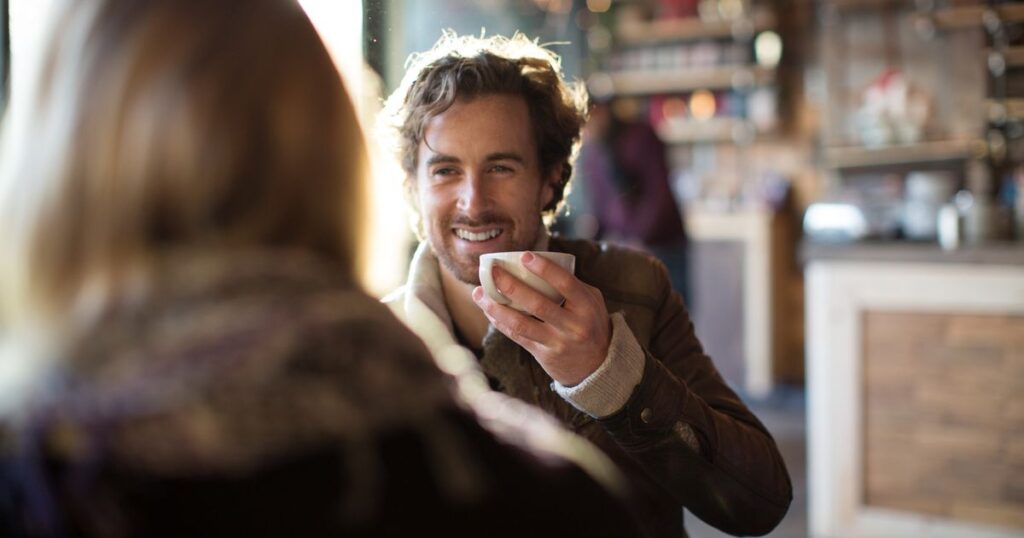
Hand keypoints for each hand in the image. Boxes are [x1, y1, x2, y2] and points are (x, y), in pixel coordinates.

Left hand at [472, 251, 610, 385]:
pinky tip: (488, 310)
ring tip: (479, 293)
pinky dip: (500, 322)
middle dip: (511, 286)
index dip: (544, 269)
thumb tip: (541, 264)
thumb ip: (573, 285)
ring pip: (521, 324)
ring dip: (496, 308)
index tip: (524, 256)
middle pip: (537, 304)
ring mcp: (558, 342)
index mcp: (586, 306)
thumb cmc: (592, 324)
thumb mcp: (593, 302)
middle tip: (494, 271)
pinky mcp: (544, 355)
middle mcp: (573, 325)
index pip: (565, 283)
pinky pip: (517, 336)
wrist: (598, 366)